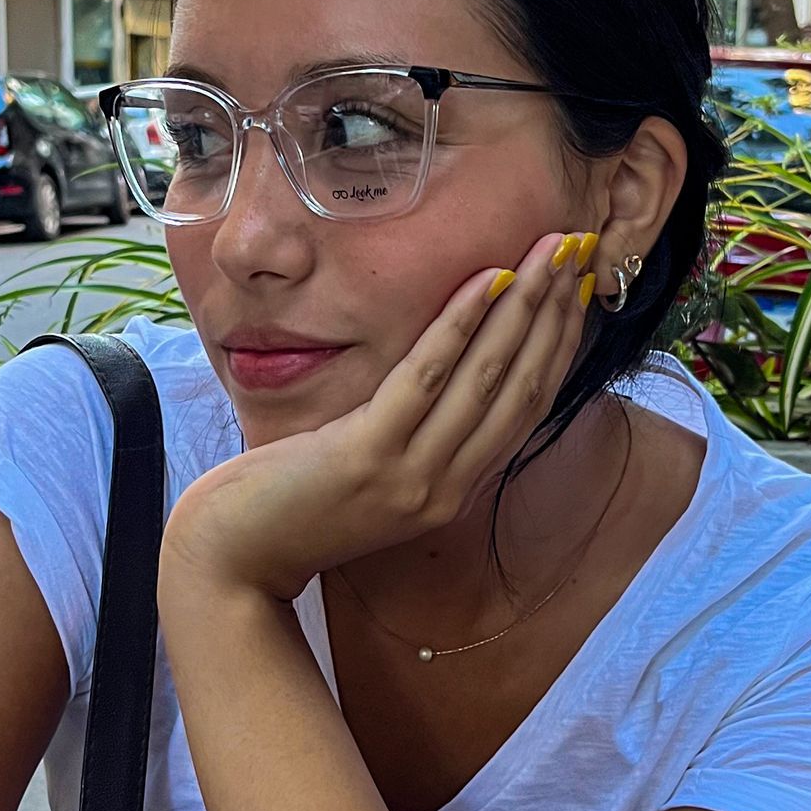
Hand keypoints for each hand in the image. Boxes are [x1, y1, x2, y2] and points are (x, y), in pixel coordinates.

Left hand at [162, 229, 594, 603]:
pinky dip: (461, 324)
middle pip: (523, 387)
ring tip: (550, 251)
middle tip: (579, 250)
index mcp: (453, 489)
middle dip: (556, 313)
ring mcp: (412, 476)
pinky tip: (487, 278)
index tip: (579, 288)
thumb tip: (445, 369)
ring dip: (526, 306)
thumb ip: (413, 434)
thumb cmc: (290, 507)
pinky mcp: (368, 457)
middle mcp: (447, 487)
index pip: (527, 407)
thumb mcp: (370, 471)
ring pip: (489, 378)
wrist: (231, 561)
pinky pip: (426, 378)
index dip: (559, 344)